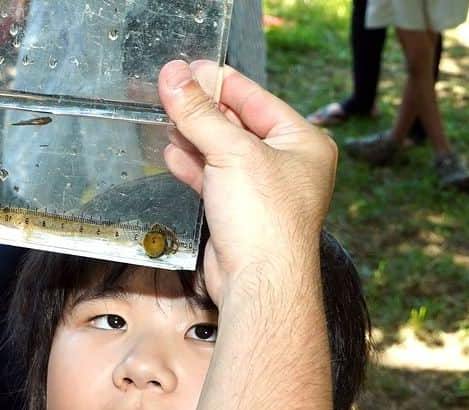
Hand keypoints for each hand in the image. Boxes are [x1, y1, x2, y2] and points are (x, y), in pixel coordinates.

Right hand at [157, 60, 337, 303]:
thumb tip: (175, 78)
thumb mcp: (231, 152)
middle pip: (238, 124)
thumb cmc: (266, 220)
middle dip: (204, 109)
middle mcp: (287, 165)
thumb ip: (199, 114)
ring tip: (166, 116)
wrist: (259, 282)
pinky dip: (193, 166)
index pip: (257, 99)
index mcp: (302, 142)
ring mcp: (263, 191)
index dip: (222, 82)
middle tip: (171, 90)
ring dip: (194, 137)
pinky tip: (173, 153)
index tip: (190, 68)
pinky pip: (214, 179)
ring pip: (223, 153)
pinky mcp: (240, 214)